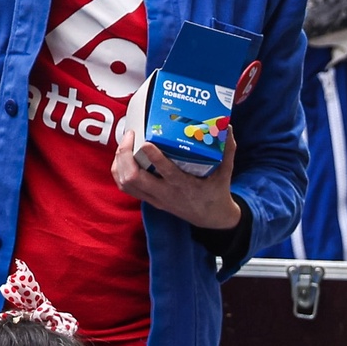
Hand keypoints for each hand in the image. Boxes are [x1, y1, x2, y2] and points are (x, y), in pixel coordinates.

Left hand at [110, 107, 244, 230]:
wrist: (210, 219)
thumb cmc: (216, 192)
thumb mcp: (225, 173)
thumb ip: (227, 151)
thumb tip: (226, 127)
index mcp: (184, 185)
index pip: (166, 172)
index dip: (154, 157)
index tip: (147, 141)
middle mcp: (165, 193)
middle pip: (135, 178)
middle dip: (126, 155)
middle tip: (130, 135)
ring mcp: (154, 198)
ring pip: (126, 183)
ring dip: (120, 162)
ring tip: (124, 143)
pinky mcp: (149, 200)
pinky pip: (125, 187)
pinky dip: (119, 172)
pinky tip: (121, 157)